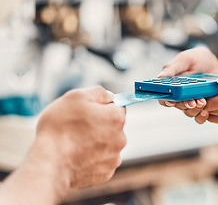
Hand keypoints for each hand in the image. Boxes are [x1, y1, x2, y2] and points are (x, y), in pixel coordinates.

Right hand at [0, 86, 125, 204]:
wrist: (49, 164)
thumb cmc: (60, 129)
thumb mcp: (76, 97)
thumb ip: (99, 93)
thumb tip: (109, 96)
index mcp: (116, 118)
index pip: (118, 107)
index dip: (103, 107)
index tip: (89, 111)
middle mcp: (120, 138)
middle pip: (113, 126)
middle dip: (100, 125)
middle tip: (78, 127)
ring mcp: (114, 157)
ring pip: (108, 144)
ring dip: (97, 142)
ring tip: (75, 143)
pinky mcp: (106, 172)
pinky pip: (102, 160)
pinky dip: (92, 158)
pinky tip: (78, 156)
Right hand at [158, 46, 217, 113]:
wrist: (214, 62)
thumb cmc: (197, 59)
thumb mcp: (185, 59)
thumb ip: (172, 68)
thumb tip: (159, 77)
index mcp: (172, 85)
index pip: (163, 97)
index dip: (165, 100)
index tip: (171, 100)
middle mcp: (181, 96)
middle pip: (178, 106)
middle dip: (184, 104)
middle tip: (192, 102)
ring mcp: (192, 102)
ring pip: (189, 112)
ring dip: (195, 109)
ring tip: (202, 101)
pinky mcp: (205, 106)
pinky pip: (200, 117)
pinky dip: (202, 116)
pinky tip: (206, 110)